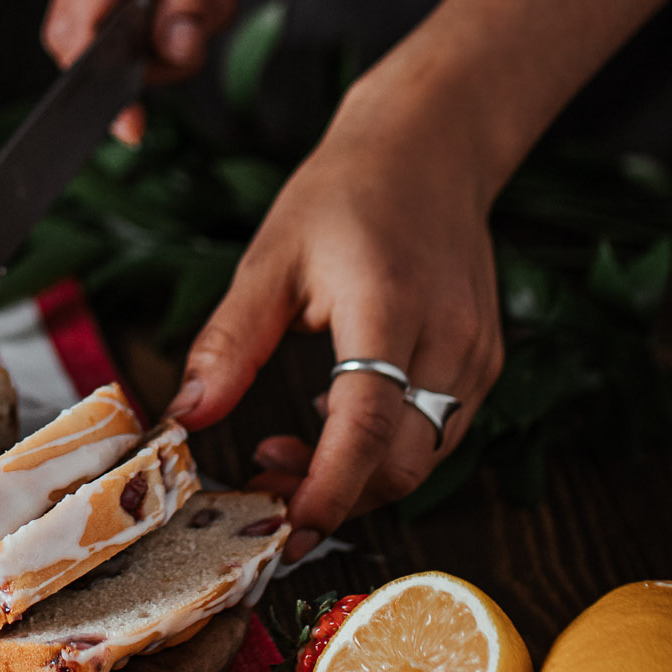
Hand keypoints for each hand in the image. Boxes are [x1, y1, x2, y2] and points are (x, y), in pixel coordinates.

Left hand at [166, 67, 503, 557]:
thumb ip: (229, 344)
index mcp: (388, 307)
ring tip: (287, 450)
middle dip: (333, 494)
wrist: (429, 147)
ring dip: (358, 477)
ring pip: (425, 458)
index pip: (369, 426)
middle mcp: (447, 338)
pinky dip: (387, 448)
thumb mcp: (270, 259)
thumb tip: (186, 417)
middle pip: (402, 463)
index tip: (285, 525)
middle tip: (263, 481)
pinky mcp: (485, 362)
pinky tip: (335, 418)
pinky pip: (440, 432)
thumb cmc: (345, 193)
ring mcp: (477, 354)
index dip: (330, 488)